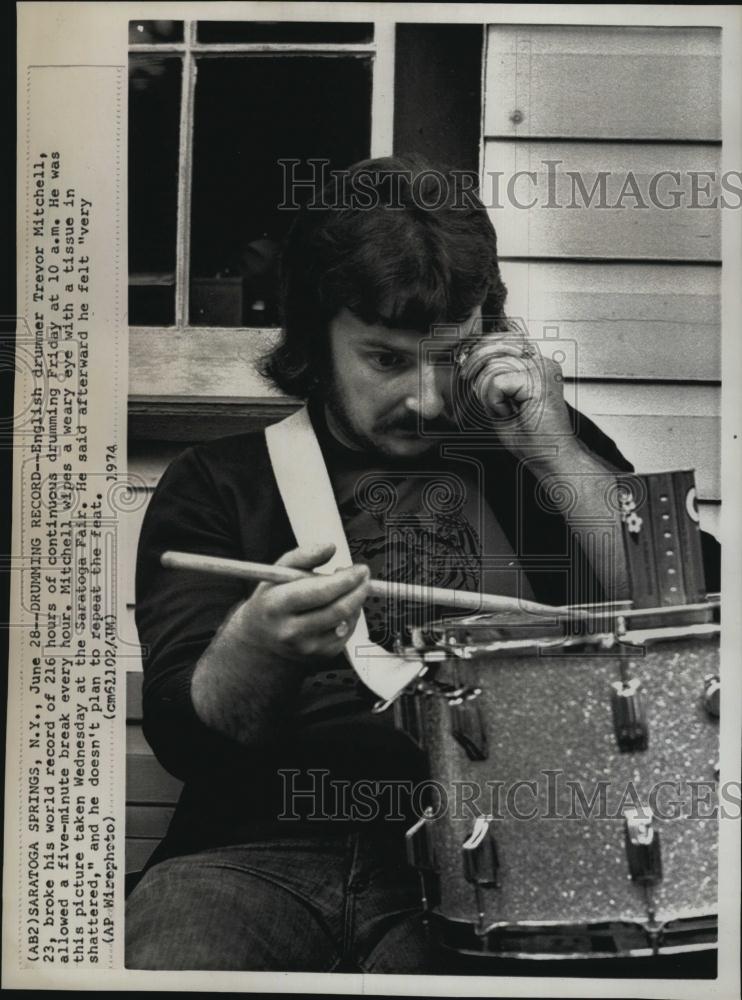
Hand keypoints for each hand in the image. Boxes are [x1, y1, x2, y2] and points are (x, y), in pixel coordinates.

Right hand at [230, 542, 370, 664]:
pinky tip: (341, 605)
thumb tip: (330, 547)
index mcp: (276, 606)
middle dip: (359, 589)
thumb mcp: (277, 573)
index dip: (345, 580)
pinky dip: (351, 615)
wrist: (260, 639)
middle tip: (364, 574)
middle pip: (338, 609)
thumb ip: (303, 555)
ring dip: (356, 600)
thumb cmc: (272, 599)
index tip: (359, 568)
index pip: (319, 592)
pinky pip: (346, 632)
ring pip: (346, 620)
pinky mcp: (320, 656)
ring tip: (351, 587)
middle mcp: (290, 631)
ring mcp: (306, 648)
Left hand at [460, 337, 572, 452]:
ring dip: (490, 396)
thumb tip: (470, 362)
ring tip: (507, 412)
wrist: (552, 459)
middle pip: (494, 351)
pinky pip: (497, 383)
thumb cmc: (533, 438)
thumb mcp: (501, 402)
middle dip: (478, 373)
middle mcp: (542, 363)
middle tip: (480, 395)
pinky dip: (496, 403)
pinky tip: (512, 414)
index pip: (502, 341)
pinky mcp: (539, 380)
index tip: (467, 369)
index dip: (479, 352)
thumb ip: (489, 380)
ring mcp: (543, 369)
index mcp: (536, 365)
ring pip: (492, 367)